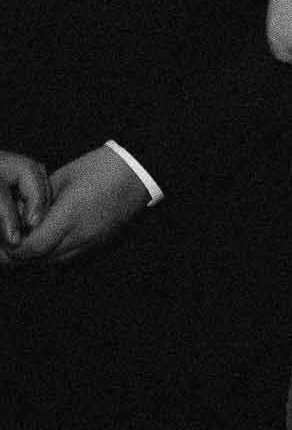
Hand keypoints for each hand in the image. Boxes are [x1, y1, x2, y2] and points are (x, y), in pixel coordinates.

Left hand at [8, 146, 149, 264]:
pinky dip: (55, 251)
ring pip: (54, 261)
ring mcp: (92, 242)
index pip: (31, 248)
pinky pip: (70, 255)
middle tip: (11, 240)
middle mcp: (80, 236)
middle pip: (40, 259)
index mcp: (69, 217)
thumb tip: (20, 214)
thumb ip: (38, 200)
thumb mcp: (62, 177)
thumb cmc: (101, 167)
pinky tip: (51, 237)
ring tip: (30, 238)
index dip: (13, 248)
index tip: (4, 238)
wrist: (140, 171)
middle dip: (21, 253)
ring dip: (38, 254)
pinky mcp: (100, 242)